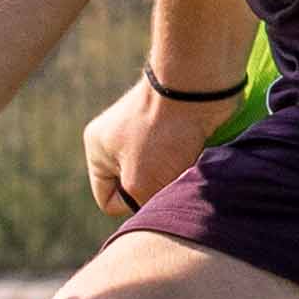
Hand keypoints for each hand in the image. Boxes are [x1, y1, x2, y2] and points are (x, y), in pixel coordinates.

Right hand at [86, 75, 230, 217]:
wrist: (198, 87)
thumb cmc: (162, 134)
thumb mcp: (140, 183)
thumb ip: (139, 206)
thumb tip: (156, 211)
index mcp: (98, 149)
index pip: (109, 200)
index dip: (132, 205)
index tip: (150, 189)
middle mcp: (119, 138)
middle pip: (140, 187)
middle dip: (158, 190)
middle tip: (172, 179)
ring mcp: (149, 130)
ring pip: (164, 175)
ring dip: (178, 177)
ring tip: (188, 164)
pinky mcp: (178, 125)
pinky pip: (183, 159)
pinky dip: (192, 162)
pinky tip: (200, 154)